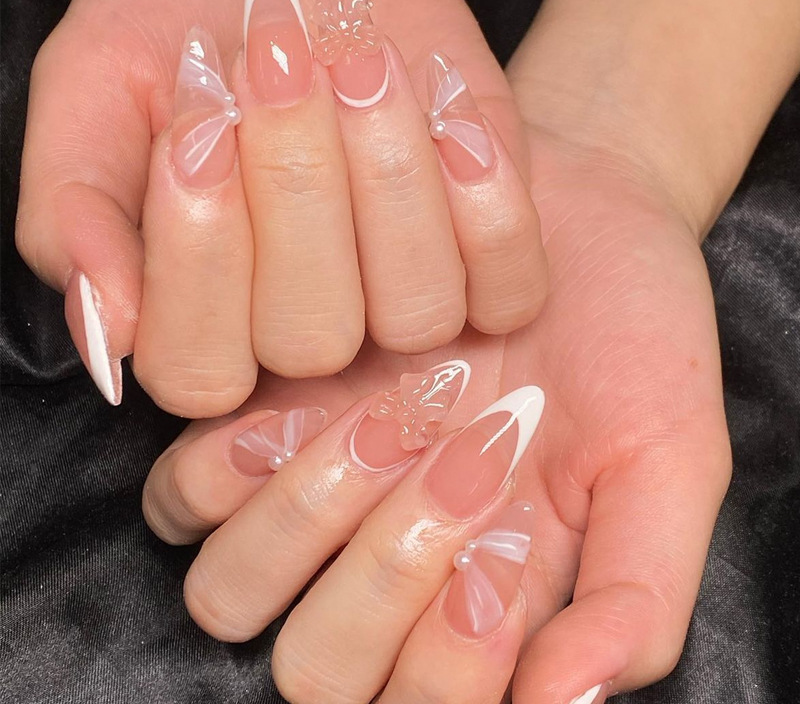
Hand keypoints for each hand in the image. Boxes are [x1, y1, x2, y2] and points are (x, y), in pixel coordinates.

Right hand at [15, 0, 546, 415]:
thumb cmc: (177, 19)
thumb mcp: (92, 97)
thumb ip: (76, 216)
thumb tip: (107, 329)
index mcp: (202, 320)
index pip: (198, 370)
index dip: (201, 260)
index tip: (199, 126)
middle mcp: (306, 330)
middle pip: (312, 340)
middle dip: (297, 190)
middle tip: (277, 59)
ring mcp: (400, 301)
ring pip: (415, 316)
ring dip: (391, 181)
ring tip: (359, 64)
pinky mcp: (482, 260)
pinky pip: (507, 289)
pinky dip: (489, 209)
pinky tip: (452, 120)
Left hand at [141, 136, 731, 701]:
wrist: (565, 204)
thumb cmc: (629, 325)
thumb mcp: (671, 455)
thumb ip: (636, 595)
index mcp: (485, 593)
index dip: (452, 661)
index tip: (505, 543)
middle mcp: (387, 556)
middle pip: (316, 669)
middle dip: (382, 579)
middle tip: (467, 456)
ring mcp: (315, 491)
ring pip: (231, 592)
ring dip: (302, 517)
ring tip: (392, 417)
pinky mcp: (262, 416)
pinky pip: (185, 492)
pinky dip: (225, 464)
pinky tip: (308, 398)